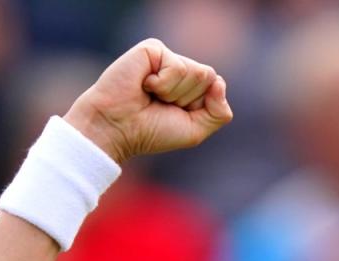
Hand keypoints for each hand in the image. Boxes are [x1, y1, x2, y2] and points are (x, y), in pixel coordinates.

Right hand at [64, 39, 231, 163]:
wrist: (117, 128)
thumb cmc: (151, 132)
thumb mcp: (195, 131)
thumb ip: (219, 113)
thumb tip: (220, 82)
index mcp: (190, 87)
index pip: (216, 87)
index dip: (200, 107)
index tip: (176, 114)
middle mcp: (180, 69)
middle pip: (208, 77)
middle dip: (188, 99)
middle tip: (161, 105)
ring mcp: (166, 57)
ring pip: (196, 72)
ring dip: (175, 93)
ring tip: (152, 96)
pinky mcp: (153, 49)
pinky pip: (178, 67)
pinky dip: (163, 84)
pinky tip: (144, 85)